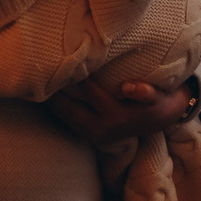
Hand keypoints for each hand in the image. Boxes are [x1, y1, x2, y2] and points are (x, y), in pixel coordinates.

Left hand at [46, 76, 195, 146]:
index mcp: (117, 117)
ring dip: (53, 104)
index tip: (65, 62)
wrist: (163, 122)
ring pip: (67, 119)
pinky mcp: (92, 138)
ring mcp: (96, 136)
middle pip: (71, 109)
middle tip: (40, 75)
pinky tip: (49, 98)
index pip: (90, 93)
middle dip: (56, 93)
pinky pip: (70, 124)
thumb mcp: (159, 97)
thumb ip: (146, 92)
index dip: (77, 77)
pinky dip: (59, 112)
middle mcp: (103, 129)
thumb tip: (129, 88)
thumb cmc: (159, 102)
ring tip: (37, 86)